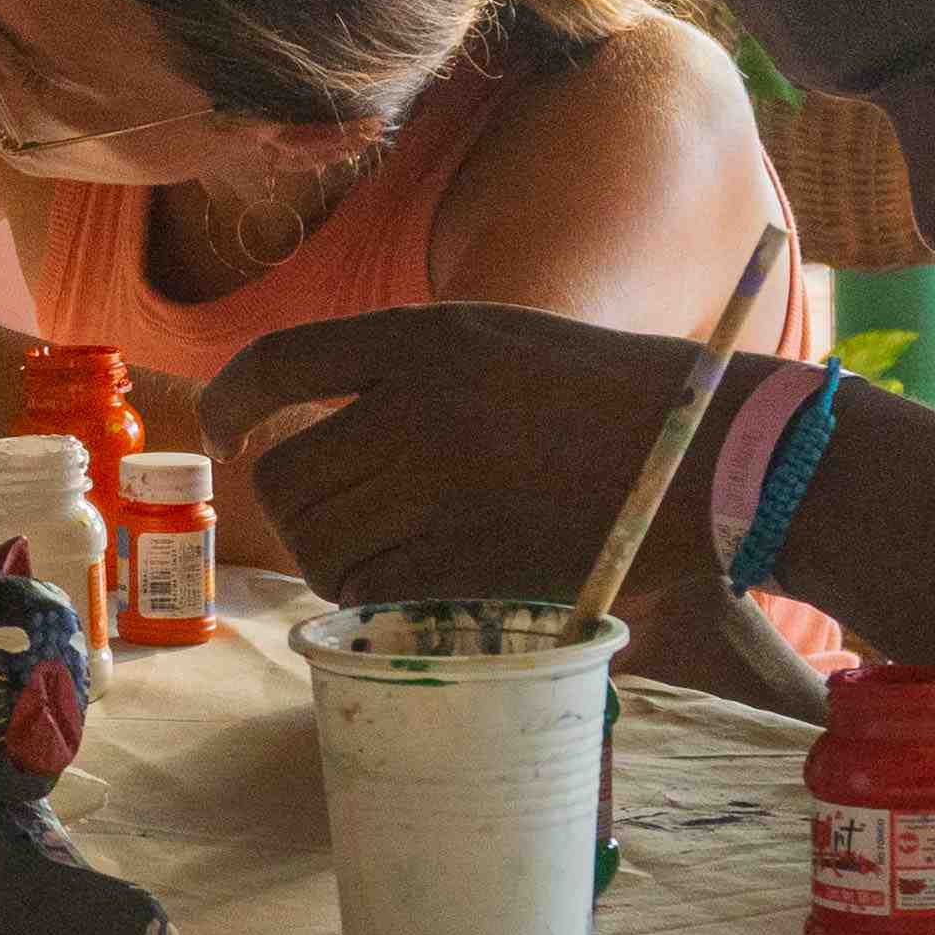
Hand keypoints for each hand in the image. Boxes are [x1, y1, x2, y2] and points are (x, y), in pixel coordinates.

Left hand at [210, 302, 736, 620]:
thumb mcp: (493, 339)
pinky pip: (372, 591)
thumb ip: (398, 370)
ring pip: (321, 543)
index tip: (223, 429)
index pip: (276, 366)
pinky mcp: (476, 565)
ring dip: (328, 554)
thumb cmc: (602, 394)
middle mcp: (420, 411)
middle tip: (321, 509)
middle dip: (288, 502)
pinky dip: (369, 595)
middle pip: (286, 475)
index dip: (228, 402)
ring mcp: (446, 493)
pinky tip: (400, 580)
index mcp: (423, 339)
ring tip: (371, 546)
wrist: (711, 452)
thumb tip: (299, 424)